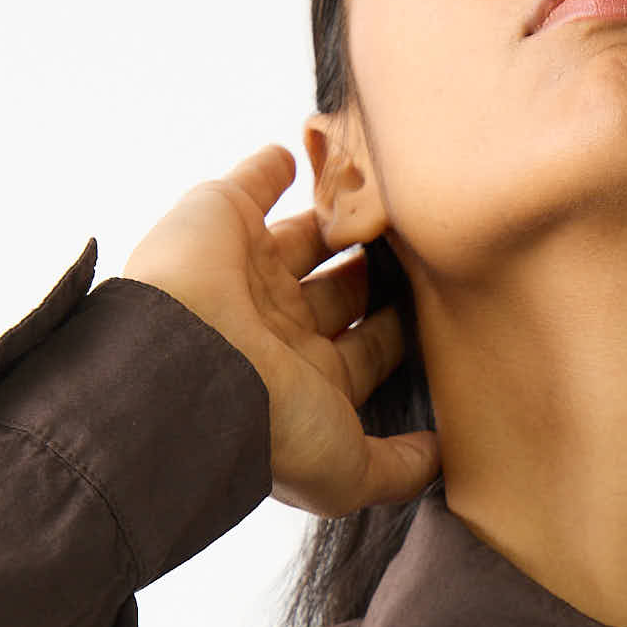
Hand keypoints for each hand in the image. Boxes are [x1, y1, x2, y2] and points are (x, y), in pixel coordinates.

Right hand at [120, 145, 441, 518]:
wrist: (185, 368)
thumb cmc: (268, 427)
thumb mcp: (349, 472)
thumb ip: (398, 468)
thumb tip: (441, 458)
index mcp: (305, 379)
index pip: (366, 352)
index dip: (397, 334)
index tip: (441, 310)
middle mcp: (276, 326)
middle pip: (340, 292)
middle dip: (375, 275)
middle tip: (423, 249)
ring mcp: (249, 272)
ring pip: (307, 238)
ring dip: (341, 220)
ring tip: (384, 199)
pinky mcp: (221, 218)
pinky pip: (252, 183)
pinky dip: (273, 168)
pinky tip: (305, 154)